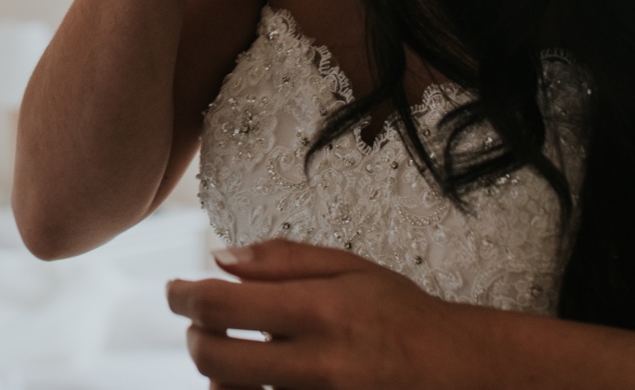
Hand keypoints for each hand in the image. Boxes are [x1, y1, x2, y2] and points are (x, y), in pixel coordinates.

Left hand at [167, 241, 466, 389]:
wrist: (459, 372)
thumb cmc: (402, 315)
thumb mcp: (350, 268)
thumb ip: (283, 260)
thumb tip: (220, 258)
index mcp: (319, 310)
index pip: (220, 305)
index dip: (182, 297)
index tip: (174, 291)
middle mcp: (316, 363)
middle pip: (214, 359)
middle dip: (194, 337)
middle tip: (198, 324)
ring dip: (218, 374)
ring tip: (228, 354)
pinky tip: (253, 381)